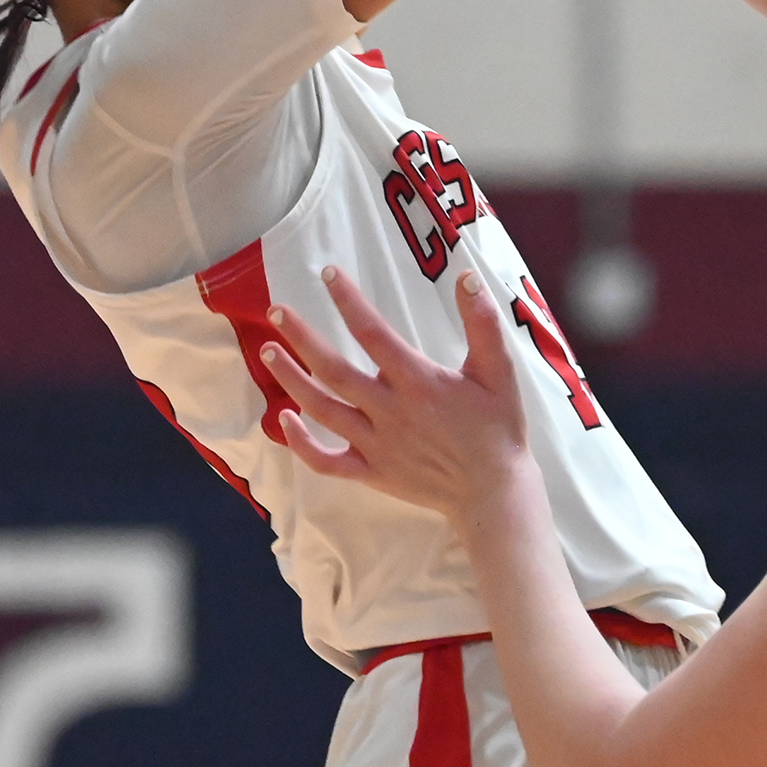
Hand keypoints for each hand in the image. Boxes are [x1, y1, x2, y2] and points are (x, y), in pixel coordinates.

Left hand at [259, 265, 537, 526]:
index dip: (349, 301)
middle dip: (301, 338)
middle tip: (276, 311)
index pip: (373, 333)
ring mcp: (376, 445)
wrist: (493, 492)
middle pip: (334, 370)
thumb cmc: (498, 428)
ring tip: (267, 351)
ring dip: (291, 379)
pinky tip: (283, 419)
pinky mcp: (371, 472)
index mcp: (418, 382)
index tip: (328, 274)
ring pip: (322, 410)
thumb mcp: (498, 372)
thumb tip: (467, 276)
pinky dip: (300, 443)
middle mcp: (390, 411)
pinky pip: (326, 461)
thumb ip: (483, 324)